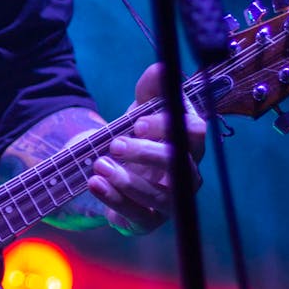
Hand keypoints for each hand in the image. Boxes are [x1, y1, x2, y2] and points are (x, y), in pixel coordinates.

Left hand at [87, 63, 206, 234]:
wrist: (112, 171)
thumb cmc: (136, 137)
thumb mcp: (139, 109)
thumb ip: (150, 88)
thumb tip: (161, 68)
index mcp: (188, 142)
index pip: (193, 133)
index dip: (168, 127)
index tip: (137, 122)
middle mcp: (187, 173)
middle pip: (180, 165)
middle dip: (147, 154)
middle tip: (115, 144)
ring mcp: (170, 200)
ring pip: (160, 196)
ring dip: (127, 179)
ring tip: (99, 164)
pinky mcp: (149, 220)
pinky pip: (139, 216)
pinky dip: (115, 200)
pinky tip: (95, 183)